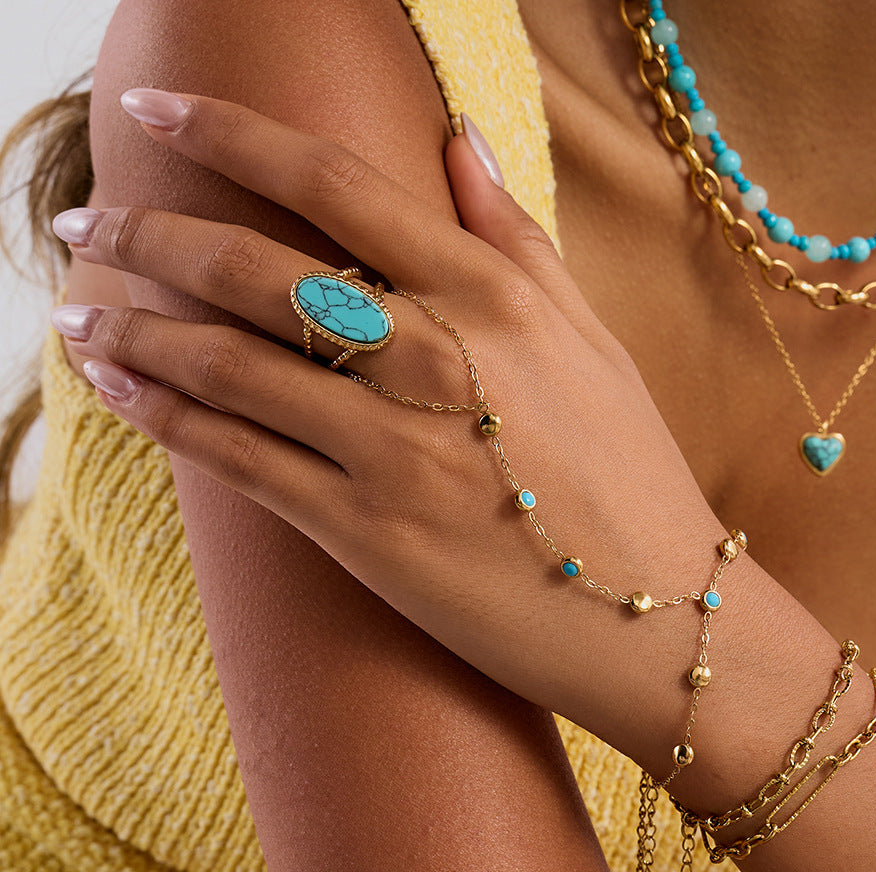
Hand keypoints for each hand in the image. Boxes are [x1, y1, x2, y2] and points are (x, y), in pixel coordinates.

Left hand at [52, 92, 745, 770]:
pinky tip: (119, 391)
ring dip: (133, 329)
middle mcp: (434, 358)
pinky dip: (166, 417)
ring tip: (78, 315)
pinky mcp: (366, 532)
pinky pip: (239, 459)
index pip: (334, 186)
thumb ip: (518, 240)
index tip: (161, 115)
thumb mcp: (594, 342)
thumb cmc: (634, 476)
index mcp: (493, 297)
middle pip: (255, 269)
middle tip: (87, 228)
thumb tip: (459, 140)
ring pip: (228, 364)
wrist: (659, 615)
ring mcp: (393, 448)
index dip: (229, 136)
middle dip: (150, 235)